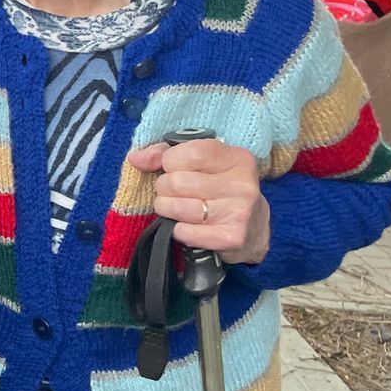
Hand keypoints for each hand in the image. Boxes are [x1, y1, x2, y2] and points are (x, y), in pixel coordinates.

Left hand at [126, 138, 269, 264]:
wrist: (253, 228)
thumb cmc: (218, 187)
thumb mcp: (200, 163)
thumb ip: (164, 153)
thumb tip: (136, 158)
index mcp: (236, 158)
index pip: (189, 153)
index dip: (170, 161)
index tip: (174, 168)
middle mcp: (242, 184)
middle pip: (176, 182)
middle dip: (165, 188)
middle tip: (176, 193)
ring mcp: (239, 212)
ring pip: (175, 207)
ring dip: (167, 209)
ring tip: (179, 208)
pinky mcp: (231, 238)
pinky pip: (183, 231)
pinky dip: (178, 230)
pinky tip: (188, 226)